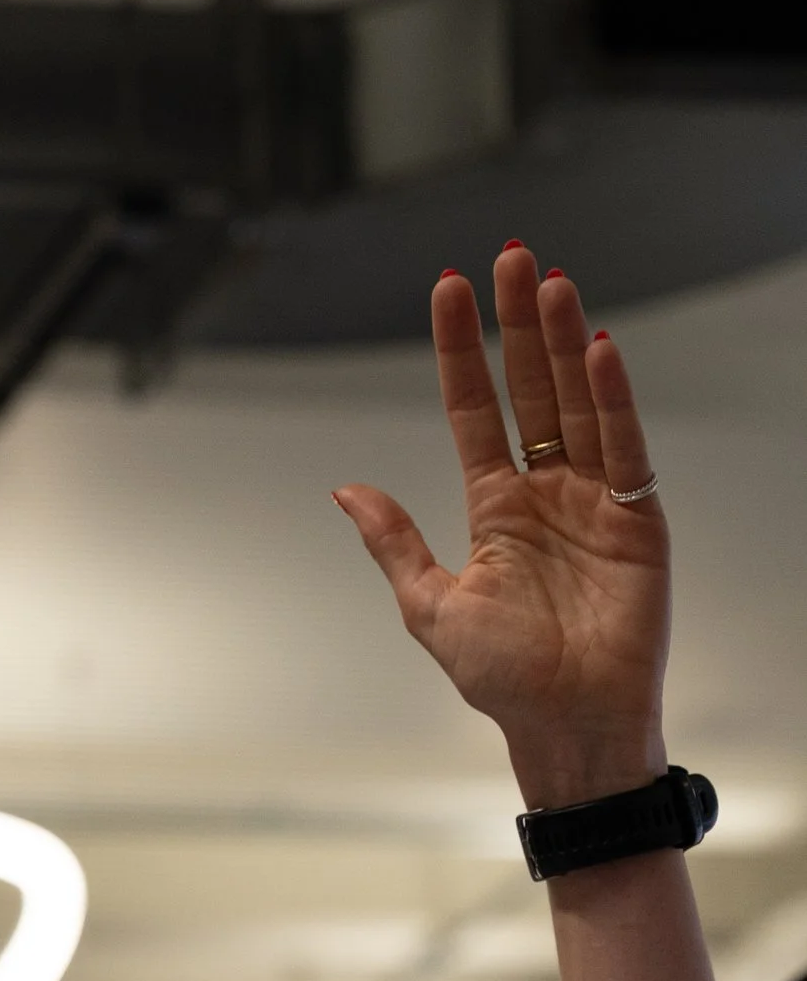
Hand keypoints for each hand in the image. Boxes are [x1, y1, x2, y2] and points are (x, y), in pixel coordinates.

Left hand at [334, 244, 669, 808]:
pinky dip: (610, 399)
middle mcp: (544, 490)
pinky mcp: (635, 519)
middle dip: (515, 323)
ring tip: (549, 282)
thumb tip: (345, 489)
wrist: (565, 724)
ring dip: (561, 342)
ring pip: (575, 403)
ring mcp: (592, 499)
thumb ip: (394, 542)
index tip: (447, 289)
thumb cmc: (501, 676)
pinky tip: (596, 351)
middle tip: (508, 256)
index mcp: (493, 504)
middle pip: (528, 387)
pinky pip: (623, 447)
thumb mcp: (428, 605)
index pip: (474, 408)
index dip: (460, 350)